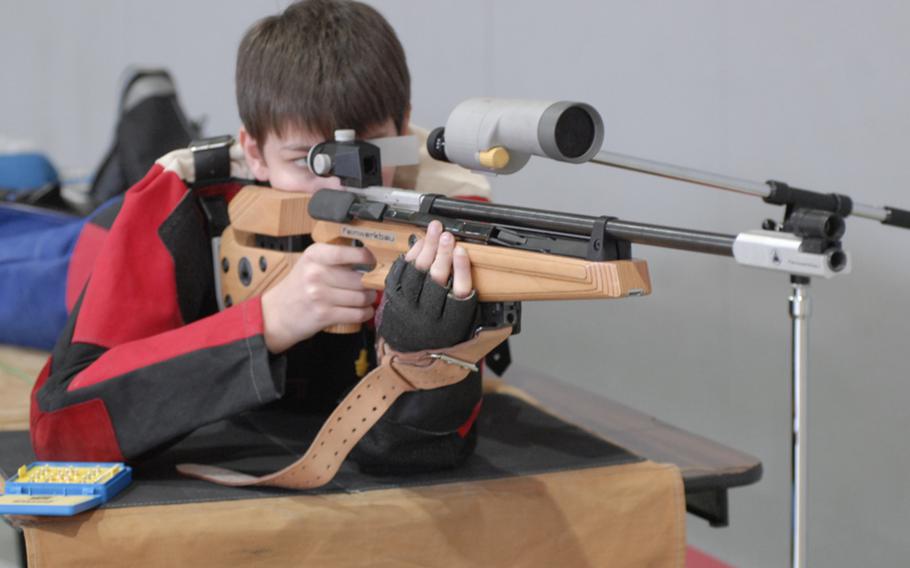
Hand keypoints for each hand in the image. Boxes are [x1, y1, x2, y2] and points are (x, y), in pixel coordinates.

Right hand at [261, 243, 375, 352]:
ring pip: (361, 297)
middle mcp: (316, 273)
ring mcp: (319, 295)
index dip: (365, 257)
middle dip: (371, 284)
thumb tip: (369, 259)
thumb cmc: (298, 287)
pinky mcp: (324, 315)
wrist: (277, 313)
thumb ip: (335, 259)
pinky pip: (356, 314)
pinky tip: (363, 311)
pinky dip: (365, 313)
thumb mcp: (310, 264)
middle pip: (360, 279)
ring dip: (369, 299)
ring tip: (366, 298)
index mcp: (314, 255)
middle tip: (371, 285)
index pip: (346, 253)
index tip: (373, 261)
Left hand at [378, 220, 477, 351]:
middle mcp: (428, 317)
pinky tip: (420, 242)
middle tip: (448, 237)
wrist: (410, 351)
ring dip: (426, 249)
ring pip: (417, 274)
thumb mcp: (461, 326)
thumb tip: (468, 264)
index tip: (462, 251)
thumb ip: (467, 300)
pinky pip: (400, 273)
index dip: (461, 271)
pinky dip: (410, 255)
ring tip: (435, 232)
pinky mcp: (394, 299)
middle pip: (436, 281)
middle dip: (442, 255)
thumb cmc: (440, 334)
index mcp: (451, 325)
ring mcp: (408, 308)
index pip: (459, 294)